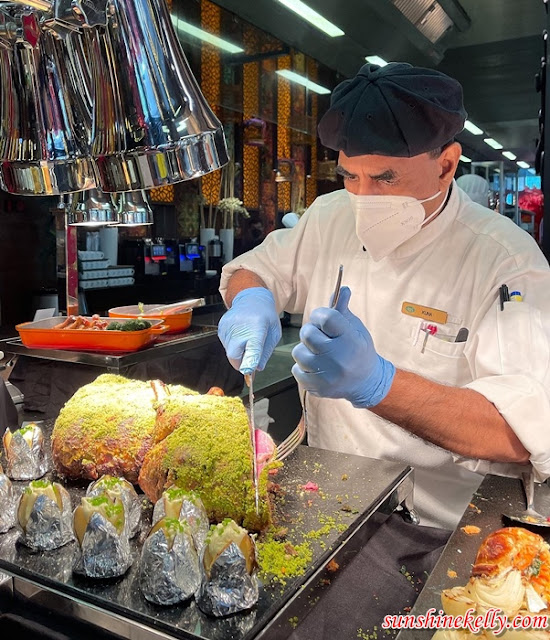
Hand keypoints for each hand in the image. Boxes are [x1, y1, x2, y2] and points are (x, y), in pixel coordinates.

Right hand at [218, 287, 281, 374]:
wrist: (251, 298)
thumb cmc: (265, 316)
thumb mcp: (274, 333)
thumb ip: (265, 353)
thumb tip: (257, 368)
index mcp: (257, 327)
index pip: (252, 348)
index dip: (249, 361)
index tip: (247, 371)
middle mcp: (240, 326)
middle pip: (234, 355)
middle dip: (241, 364)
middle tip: (250, 360)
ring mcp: (228, 327)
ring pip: (229, 352)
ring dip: (238, 353)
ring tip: (247, 339)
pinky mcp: (221, 327)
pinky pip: (226, 345)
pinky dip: (233, 346)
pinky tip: (240, 335)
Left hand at [291, 286, 394, 407]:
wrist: (365, 383)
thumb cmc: (359, 351)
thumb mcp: (355, 329)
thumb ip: (343, 311)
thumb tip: (342, 288)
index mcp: (349, 341)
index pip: (325, 318)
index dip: (319, 315)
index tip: (321, 318)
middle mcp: (338, 358)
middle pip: (307, 333)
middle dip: (311, 332)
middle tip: (320, 337)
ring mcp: (326, 375)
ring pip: (299, 352)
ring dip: (306, 350)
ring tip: (319, 353)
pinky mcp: (316, 387)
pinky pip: (296, 369)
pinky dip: (303, 366)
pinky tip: (317, 367)